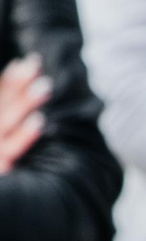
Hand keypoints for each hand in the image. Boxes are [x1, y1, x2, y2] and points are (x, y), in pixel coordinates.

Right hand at [0, 54, 51, 172]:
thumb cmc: (1, 176)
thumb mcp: (4, 150)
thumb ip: (5, 120)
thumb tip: (29, 114)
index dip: (7, 81)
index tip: (24, 63)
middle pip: (0, 105)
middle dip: (17, 84)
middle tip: (36, 63)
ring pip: (6, 122)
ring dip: (25, 103)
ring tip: (46, 85)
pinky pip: (11, 151)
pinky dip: (24, 136)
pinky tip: (41, 122)